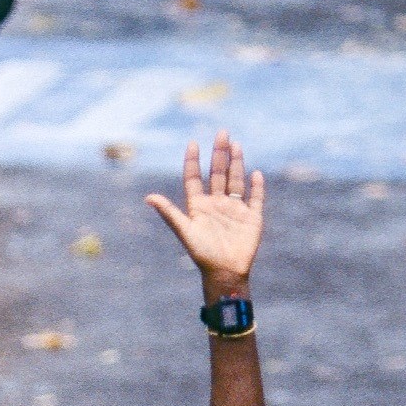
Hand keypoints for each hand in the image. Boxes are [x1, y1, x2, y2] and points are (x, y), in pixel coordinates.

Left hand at [145, 132, 265, 296]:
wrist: (225, 273)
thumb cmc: (202, 254)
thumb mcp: (184, 231)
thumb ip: (169, 213)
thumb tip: (148, 197)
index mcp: (199, 206)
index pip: (195, 178)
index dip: (194, 161)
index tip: (193, 143)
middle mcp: (217, 204)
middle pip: (218, 173)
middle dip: (219, 153)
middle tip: (222, 132)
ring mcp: (235, 210)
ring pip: (236, 181)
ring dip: (236, 163)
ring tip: (235, 144)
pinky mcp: (252, 218)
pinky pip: (255, 198)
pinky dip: (257, 187)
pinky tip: (256, 173)